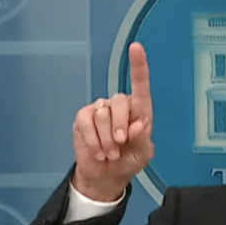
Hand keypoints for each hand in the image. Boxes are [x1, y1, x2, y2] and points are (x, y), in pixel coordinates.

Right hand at [71, 42, 153, 201]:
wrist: (106, 176)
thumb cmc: (128, 161)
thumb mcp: (142, 155)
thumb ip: (143, 140)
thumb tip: (138, 125)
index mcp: (139, 110)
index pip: (140, 85)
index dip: (138, 65)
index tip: (136, 48)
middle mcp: (119, 105)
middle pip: (119, 102)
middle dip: (120, 127)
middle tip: (121, 146)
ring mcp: (100, 110)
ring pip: (102, 115)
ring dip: (107, 140)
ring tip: (110, 153)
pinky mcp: (83, 118)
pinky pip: (87, 123)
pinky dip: (94, 141)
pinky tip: (98, 151)